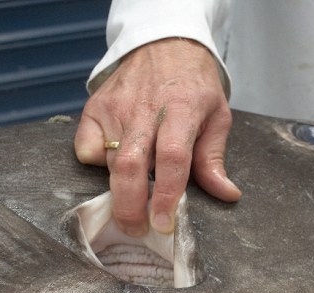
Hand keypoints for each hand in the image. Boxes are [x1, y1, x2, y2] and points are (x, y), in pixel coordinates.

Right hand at [75, 38, 241, 236]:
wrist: (163, 43)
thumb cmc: (193, 84)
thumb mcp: (217, 116)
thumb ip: (214, 158)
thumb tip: (226, 194)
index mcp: (181, 110)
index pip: (172, 158)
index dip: (166, 195)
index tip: (164, 222)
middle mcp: (144, 108)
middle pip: (130, 166)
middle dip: (129, 206)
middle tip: (136, 229)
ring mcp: (115, 107)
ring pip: (108, 162)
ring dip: (118, 189)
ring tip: (132, 200)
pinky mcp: (94, 108)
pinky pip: (86, 149)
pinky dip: (98, 163)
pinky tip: (115, 161)